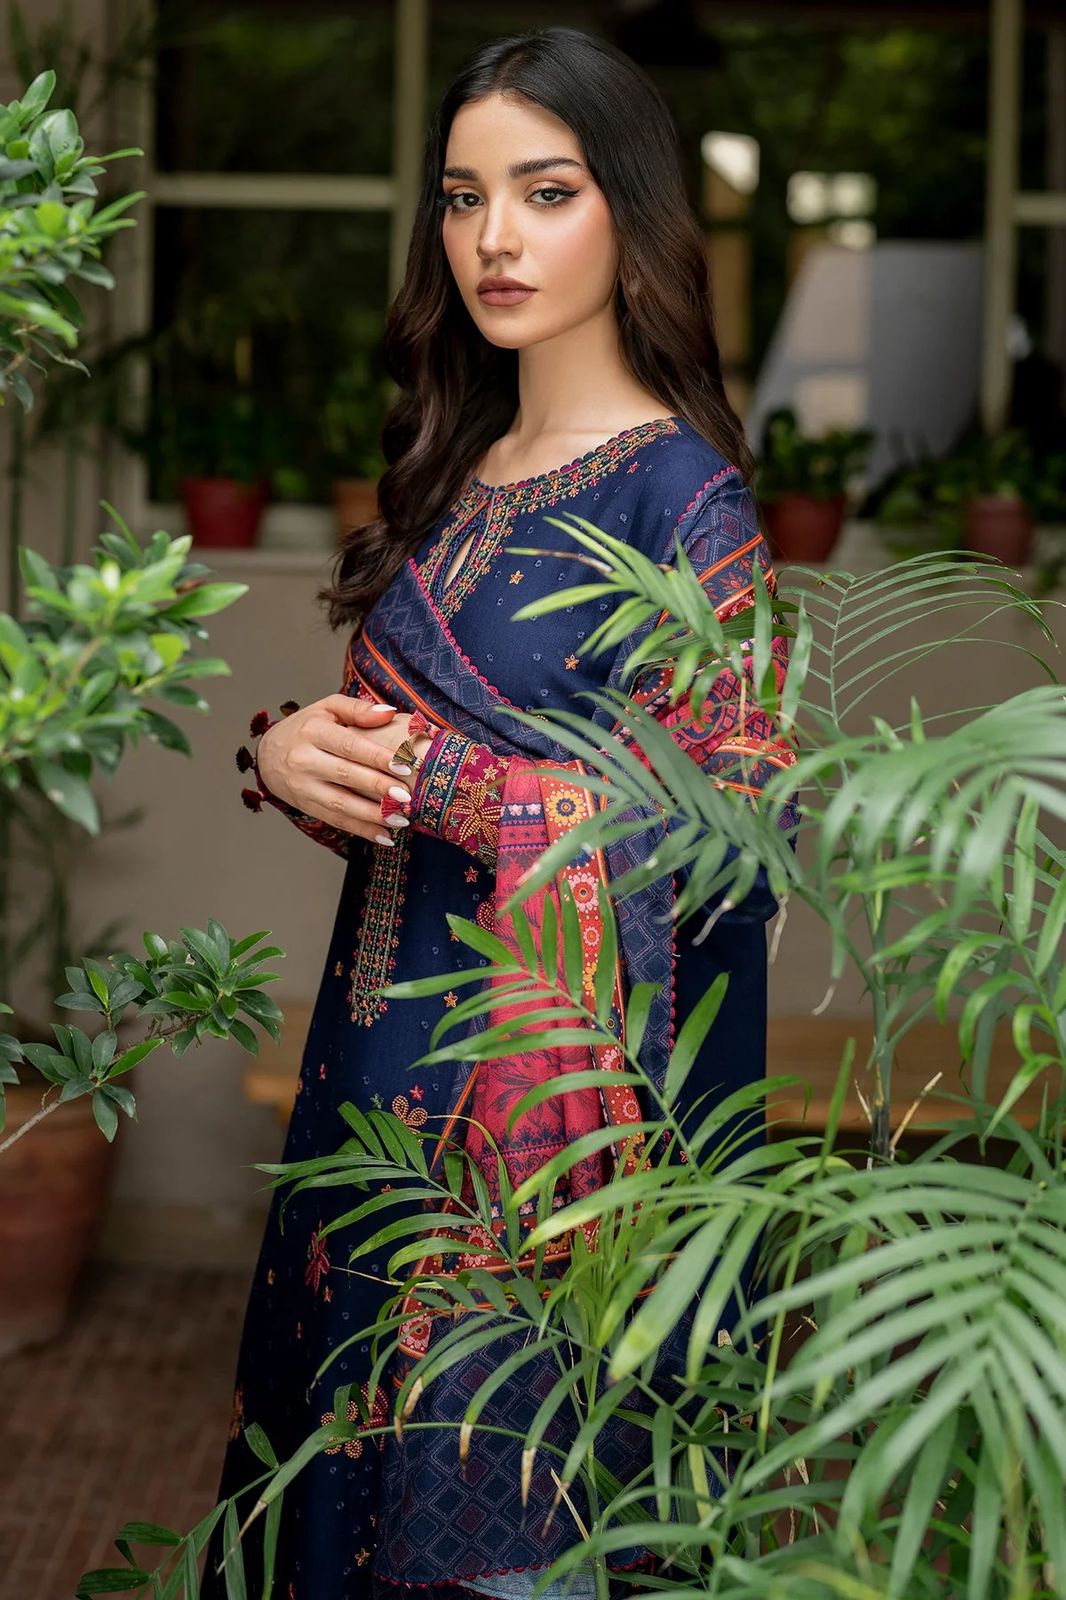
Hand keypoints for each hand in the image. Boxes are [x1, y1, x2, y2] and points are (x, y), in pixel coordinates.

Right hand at [256, 696, 417, 845]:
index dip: (377, 756)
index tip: (405, 766)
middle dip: (378, 787)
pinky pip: (335, 820)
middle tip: (407, 796)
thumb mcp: (327, 708)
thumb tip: (390, 713)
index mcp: (313, 731)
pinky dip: (361, 830)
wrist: (267, 755)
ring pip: (340, 803)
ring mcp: (303, 786)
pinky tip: (384, 836)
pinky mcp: (305, 806)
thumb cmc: (306, 727)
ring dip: (372, 815)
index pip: (349, 745)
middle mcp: (304, 760)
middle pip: (346, 775)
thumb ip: (358, 709)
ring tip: (401, 819)